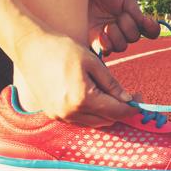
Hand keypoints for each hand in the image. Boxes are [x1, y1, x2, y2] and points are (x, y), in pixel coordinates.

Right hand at [13, 28, 136, 126]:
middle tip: (130, 96)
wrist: (29, 47)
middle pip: (106, 120)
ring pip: (93, 123)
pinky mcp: (52, 114)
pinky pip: (79, 120)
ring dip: (106, 113)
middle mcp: (70, 113)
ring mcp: (60, 116)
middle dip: (120, 110)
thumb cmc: (62, 49)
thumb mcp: (93, 62)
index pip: (116, 111)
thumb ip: (111, 83)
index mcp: (82, 99)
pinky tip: (95, 97)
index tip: (141, 100)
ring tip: (113, 96)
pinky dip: (91, 113)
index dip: (132, 108)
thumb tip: (128, 99)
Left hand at [88, 0, 160, 55]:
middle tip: (119, 17)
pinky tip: (102, 34)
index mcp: (134, 20)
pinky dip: (106, 45)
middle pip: (134, 38)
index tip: (146, 21)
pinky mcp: (96, 41)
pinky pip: (105, 51)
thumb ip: (136, 14)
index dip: (152, 30)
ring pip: (121, 47)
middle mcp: (124, 30)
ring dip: (117, 36)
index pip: (150, 31)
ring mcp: (111, 37)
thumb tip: (144, 25)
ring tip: (108, 25)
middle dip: (128, 27)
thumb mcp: (126, 0)